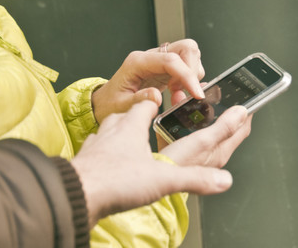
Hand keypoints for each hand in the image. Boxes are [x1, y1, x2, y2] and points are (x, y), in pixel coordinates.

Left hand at [71, 101, 236, 226]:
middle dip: (140, 117)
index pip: (147, 104)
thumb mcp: (161, 179)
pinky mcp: (85, 160)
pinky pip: (98, 150)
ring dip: (123, 135)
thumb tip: (222, 180)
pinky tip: (112, 165)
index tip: (167, 105)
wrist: (74, 195)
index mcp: (131, 125)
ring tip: (132, 146)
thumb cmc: (113, 181)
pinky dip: (107, 154)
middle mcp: (112, 129)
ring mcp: (96, 144)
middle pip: (128, 114)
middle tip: (151, 126)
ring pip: (111, 130)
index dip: (156, 103)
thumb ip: (194, 179)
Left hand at [91, 39, 205, 122]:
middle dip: (192, 71)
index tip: (196, 93)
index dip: (187, 75)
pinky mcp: (165, 68)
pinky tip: (177, 93)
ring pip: (189, 54)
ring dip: (191, 76)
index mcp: (137, 62)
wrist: (106, 102)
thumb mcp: (120, 106)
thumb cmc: (110, 103)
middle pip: (186, 48)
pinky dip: (189, 80)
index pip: (170, 60)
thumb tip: (156, 97)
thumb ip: (138, 100)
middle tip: (184, 93)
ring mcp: (159, 60)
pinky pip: (186, 65)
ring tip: (178, 95)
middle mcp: (150, 56)